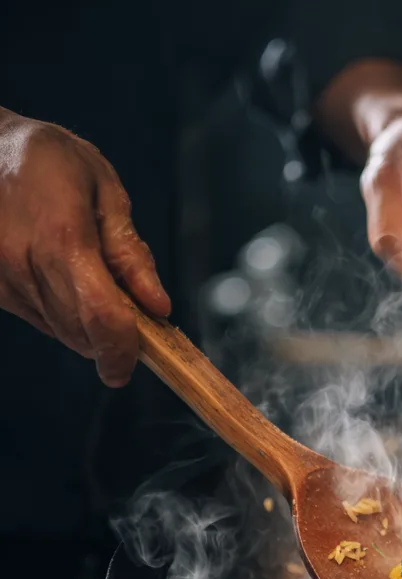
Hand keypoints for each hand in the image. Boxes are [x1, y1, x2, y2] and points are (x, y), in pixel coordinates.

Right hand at [0, 109, 169, 386]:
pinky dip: (62, 314)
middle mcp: (26, 262)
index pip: (101, 316)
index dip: (121, 351)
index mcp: (64, 238)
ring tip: (95, 283)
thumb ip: (131, 252)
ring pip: (58, 329)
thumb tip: (157, 306)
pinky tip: (65, 279)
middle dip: (111, 339)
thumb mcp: (105, 189)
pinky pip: (38, 318)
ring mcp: (3, 276)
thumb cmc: (47, 158)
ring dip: (87, 326)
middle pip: (80, 331)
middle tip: (132, 318)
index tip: (130, 368)